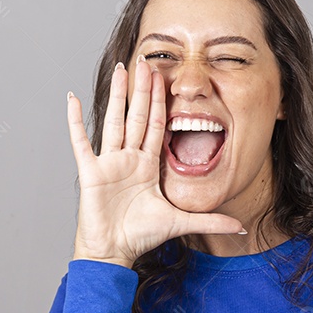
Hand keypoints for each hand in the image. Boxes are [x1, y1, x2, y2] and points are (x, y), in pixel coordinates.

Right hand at [66, 55, 245, 267]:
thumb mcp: (181, 223)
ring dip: (116, 95)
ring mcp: (109, 163)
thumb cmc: (140, 236)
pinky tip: (72, 98)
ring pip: (114, 121)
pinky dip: (75, 121)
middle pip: (137, 116)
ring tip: (119, 69)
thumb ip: (211, 222)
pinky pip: (81, 141)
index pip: (157, 126)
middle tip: (145, 60)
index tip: (164, 77)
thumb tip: (241, 228)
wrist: (113, 252)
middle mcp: (129, 159)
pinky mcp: (92, 171)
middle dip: (143, 89)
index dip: (162, 102)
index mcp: (148, 165)